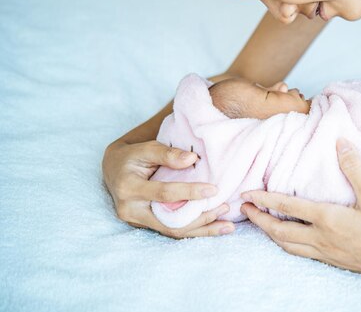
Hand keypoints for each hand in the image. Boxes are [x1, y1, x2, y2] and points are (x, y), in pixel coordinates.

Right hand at [102, 139, 234, 238]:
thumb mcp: (146, 148)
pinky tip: (214, 227)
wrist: (114, 169)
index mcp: (129, 188)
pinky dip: (194, 230)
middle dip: (201, 219)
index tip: (214, 189)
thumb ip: (167, 153)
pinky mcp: (146, 225)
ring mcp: (137, 222)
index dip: (190, 192)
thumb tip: (192, 160)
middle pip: (170, 222)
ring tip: (227, 226)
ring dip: (202, 230)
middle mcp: (131, 210)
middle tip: (225, 209)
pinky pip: (172, 230)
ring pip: (173, 231)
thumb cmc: (132, 156)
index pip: (164, 194)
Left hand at [239, 137, 360, 283]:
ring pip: (287, 245)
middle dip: (258, 219)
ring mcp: (325, 251)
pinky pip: (301, 252)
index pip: (287, 207)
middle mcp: (320, 237)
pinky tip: (289, 240)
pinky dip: (287, 244)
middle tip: (244, 209)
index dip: (264, 199)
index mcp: (326, 218)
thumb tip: (341, 143)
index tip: (246, 194)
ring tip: (260, 224)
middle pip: (279, 230)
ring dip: (270, 234)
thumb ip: (355, 168)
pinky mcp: (332, 259)